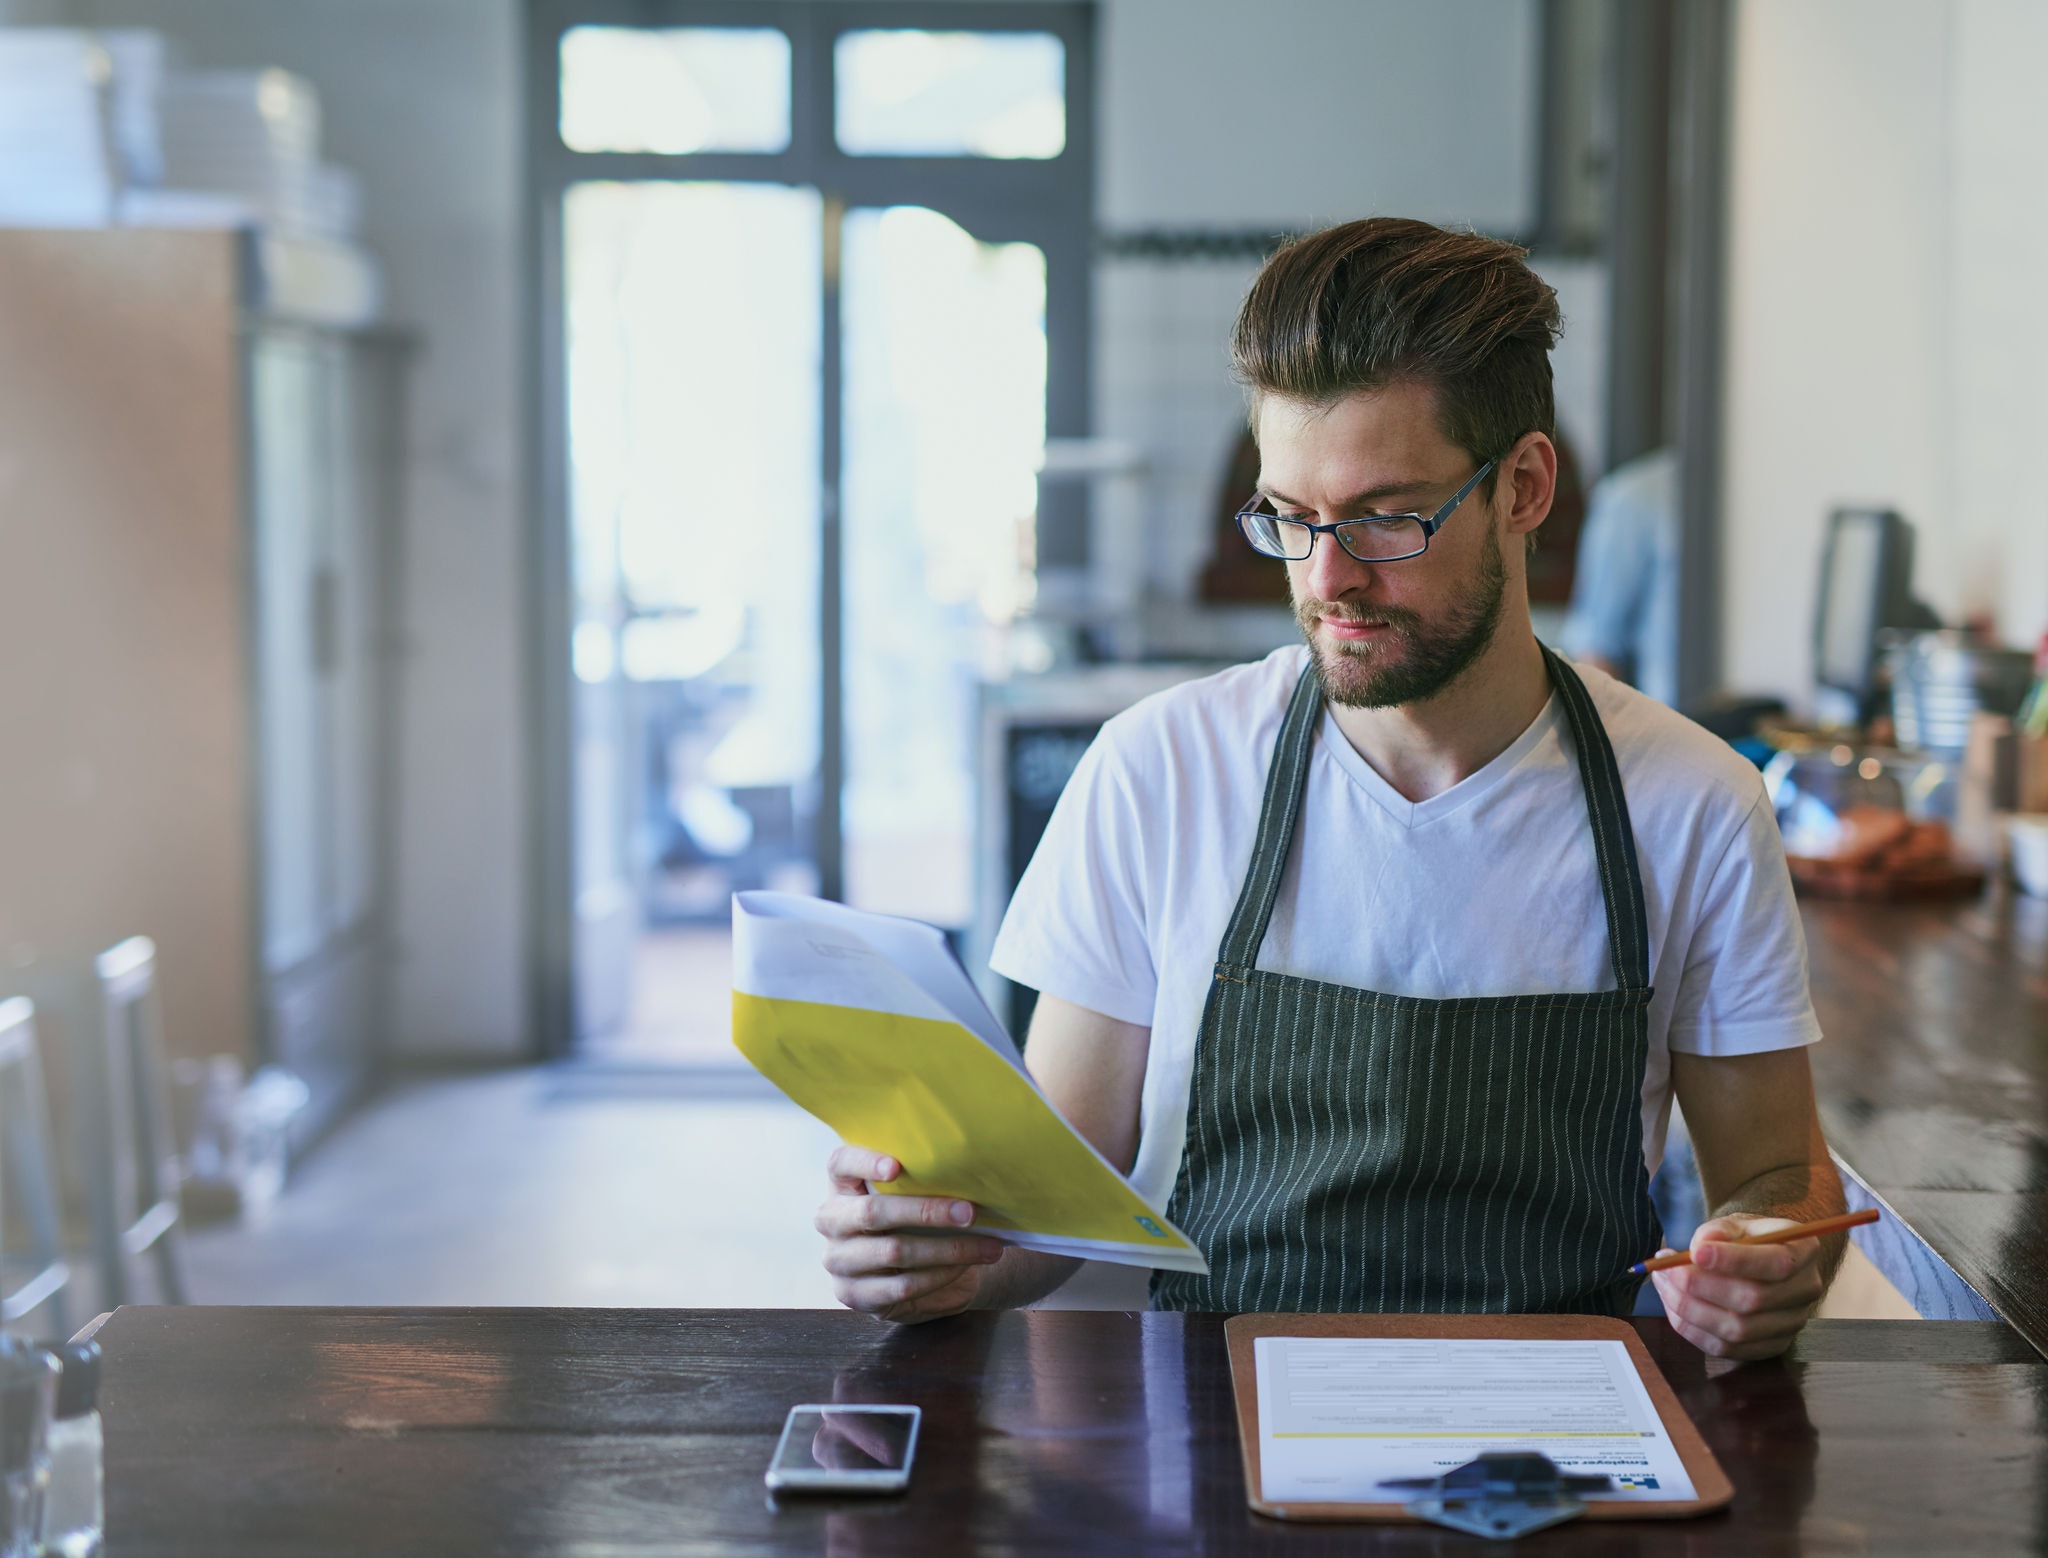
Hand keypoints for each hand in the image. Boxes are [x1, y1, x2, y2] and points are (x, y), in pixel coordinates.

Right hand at [814, 1145, 1005, 1322]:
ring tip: (986, 1246)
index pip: (840, 1162)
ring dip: (947, 1249)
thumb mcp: (912, 1192)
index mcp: (840, 1183)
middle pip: (872, 1212)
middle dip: (927, 1211)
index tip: (897, 1167)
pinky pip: (901, 1285)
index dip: (865, 1162)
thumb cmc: (918, 1217)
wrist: (919, 1268)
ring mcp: (837, 1260)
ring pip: (893, 1252)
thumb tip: (967, 1166)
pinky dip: (939, 1275)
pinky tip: (964, 1267)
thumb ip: (920, 1177)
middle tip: (970, 1212)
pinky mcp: (852, 1294)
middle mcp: (831, 1219)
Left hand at [1652, 1214, 1824, 1360]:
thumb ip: (1720, 1230)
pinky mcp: (1768, 1346)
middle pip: (1752, 1301)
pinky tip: (1672, 1304)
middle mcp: (1804, 1291)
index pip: (1775, 1264)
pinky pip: (1725, 1348)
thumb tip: (1702, 1245)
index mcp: (1804, 1252)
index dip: (1734, 1260)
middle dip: (1699, 1285)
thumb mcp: (1738, 1223)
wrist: (1762, 1261)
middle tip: (1665, 1268)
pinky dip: (1691, 1328)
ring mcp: (1790, 1324)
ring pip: (1736, 1330)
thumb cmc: (1749, 1239)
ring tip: (1663, 1282)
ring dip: (1688, 1308)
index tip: (1695, 1252)